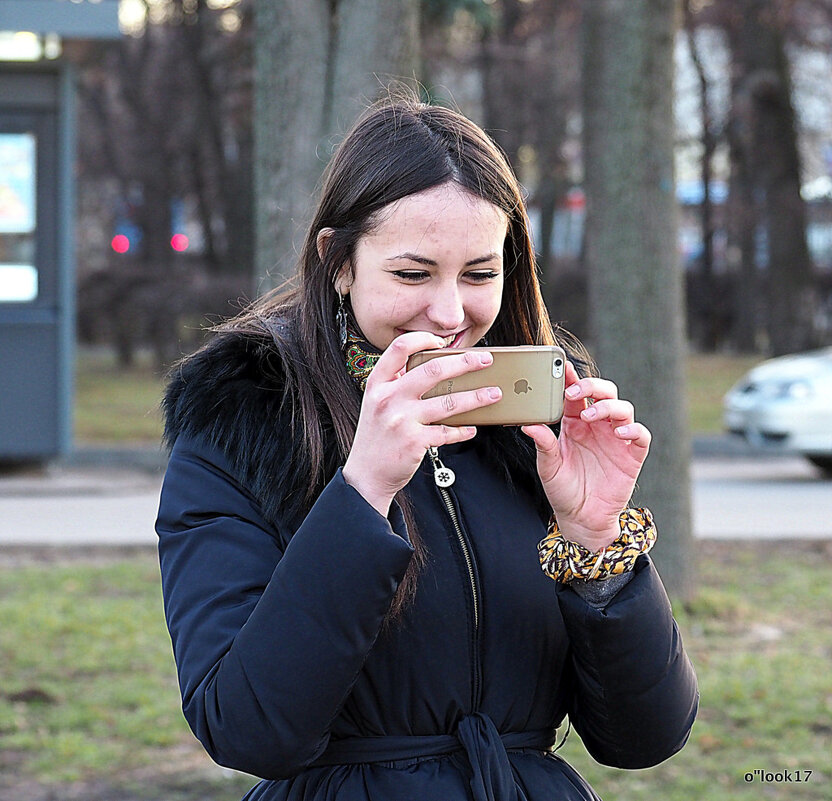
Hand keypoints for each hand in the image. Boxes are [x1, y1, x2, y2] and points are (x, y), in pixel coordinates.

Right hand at [343, 332, 501, 515]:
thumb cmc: (377, 436)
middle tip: (485, 360)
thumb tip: (432, 366)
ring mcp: (402, 420)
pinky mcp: (415, 442)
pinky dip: (463, 430)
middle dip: (465, 363)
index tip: (442, 341)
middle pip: (433, 370)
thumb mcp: (376, 403)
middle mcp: (388, 398)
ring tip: (493, 394)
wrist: (366, 474)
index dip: (423, 338)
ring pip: (448, 402)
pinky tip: (472, 428)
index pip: (399, 348)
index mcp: (378, 384)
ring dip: (477, 397)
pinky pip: (448, 432)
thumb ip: (396, 383)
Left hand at [521, 361, 650, 551]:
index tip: (561, 368)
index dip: (571, 379)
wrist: (581, 518)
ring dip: (607, 406)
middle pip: (604, 393)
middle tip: (575, 391)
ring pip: (622, 408)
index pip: (576, 395)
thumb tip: (528, 424)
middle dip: (591, 386)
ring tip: (590, 416)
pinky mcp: (632, 455)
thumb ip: (543, 444)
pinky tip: (619, 434)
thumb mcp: (548, 466)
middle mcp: (598, 426)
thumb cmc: (563, 490)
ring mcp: (617, 439)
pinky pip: (640, 435)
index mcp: (575, 424)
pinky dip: (632, 430)